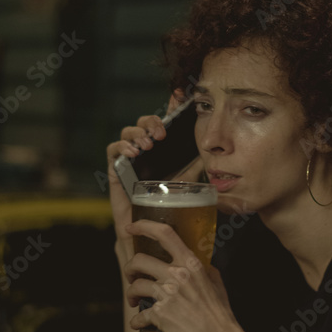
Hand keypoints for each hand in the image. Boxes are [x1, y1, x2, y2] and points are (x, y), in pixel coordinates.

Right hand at [106, 88, 186, 273]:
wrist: (151, 236)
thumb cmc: (170, 211)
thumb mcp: (190, 184)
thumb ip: (200, 168)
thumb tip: (218, 154)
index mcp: (165, 152)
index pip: (167, 124)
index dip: (172, 107)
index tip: (179, 96)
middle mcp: (147, 153)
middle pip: (145, 124)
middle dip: (151, 121)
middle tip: (161, 133)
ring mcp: (130, 161)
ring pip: (128, 133)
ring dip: (137, 132)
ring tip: (147, 143)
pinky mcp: (116, 172)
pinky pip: (113, 151)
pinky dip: (122, 146)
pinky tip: (133, 151)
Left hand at [124, 219, 266, 331]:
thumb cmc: (219, 314)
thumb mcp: (215, 282)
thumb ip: (203, 268)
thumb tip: (197, 261)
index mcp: (191, 263)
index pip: (165, 234)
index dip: (144, 226)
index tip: (132, 227)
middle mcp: (178, 275)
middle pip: (140, 260)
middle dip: (130, 268)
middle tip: (132, 276)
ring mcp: (168, 294)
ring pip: (135, 285)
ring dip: (130, 294)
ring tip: (134, 301)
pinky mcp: (160, 314)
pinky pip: (139, 315)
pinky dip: (137, 321)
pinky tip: (140, 323)